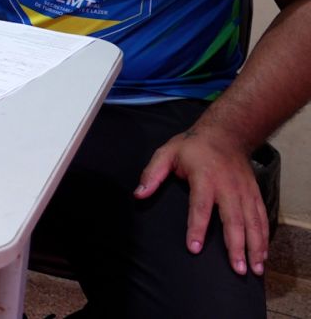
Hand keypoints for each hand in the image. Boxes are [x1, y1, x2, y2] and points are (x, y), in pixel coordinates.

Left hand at [135, 128, 268, 276]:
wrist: (228, 133)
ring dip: (255, 247)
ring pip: (252, 222)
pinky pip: (261, 218)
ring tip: (255, 269)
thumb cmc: (193, 146)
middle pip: (233, 220)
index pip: (200, 206)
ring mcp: (244, 192)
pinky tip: (263, 254)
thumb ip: (152, 174)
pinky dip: (264, 237)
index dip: (197, 228)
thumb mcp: (167, 153)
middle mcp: (228, 187)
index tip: (194, 248)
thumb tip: (138, 195)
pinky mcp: (255, 194)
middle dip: (236, 246)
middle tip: (237, 269)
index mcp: (204, 178)